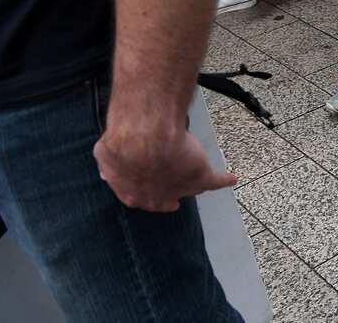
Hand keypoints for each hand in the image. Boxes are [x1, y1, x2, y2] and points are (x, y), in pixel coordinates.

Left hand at [94, 120, 236, 211]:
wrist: (145, 139)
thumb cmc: (121, 145)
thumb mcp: (105, 154)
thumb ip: (108, 164)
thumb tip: (107, 170)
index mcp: (132, 194)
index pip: (142, 198)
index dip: (148, 192)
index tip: (153, 189)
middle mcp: (157, 198)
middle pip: (166, 197)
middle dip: (170, 193)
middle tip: (175, 197)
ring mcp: (181, 187)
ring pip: (190, 188)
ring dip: (194, 184)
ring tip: (202, 182)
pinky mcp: (200, 177)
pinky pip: (216, 181)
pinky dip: (225, 180)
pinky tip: (232, 179)